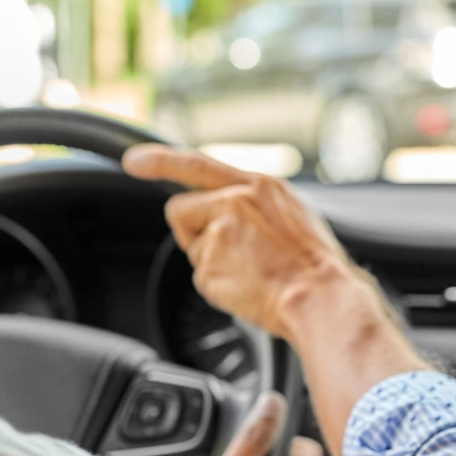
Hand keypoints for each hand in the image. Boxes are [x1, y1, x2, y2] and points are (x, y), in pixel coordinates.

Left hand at [121, 145, 367, 339]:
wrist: (322, 295)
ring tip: (251, 271)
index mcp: (259, 185)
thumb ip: (255, 204)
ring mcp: (220, 229)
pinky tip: (247, 286)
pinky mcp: (210, 261)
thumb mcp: (292, 214)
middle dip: (193, 230)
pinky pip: (201, 274)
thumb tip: (228, 211)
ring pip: (192, 245)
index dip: (160, 161)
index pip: (198, 163)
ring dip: (211, 259)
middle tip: (226, 251)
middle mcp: (235, 200)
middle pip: (181, 208)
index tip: (134, 161)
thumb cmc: (315, 264)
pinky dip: (218, 284)